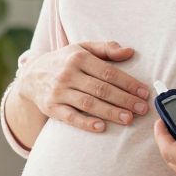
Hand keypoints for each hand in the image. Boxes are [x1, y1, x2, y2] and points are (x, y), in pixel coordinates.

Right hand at [17, 41, 149, 132]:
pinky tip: (101, 127)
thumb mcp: (82, 48)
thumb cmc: (64, 61)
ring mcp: (59, 92)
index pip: (108, 72)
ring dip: (110, 112)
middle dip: (124, 99)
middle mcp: (68, 74)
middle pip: (101, 89)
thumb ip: (106, 49)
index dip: (128, 83)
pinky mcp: (52, 108)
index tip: (144, 92)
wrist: (31, 75)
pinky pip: (70, 117)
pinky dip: (86, 123)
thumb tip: (129, 52)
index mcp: (79, 57)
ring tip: (129, 119)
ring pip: (89, 103)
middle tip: (142, 109)